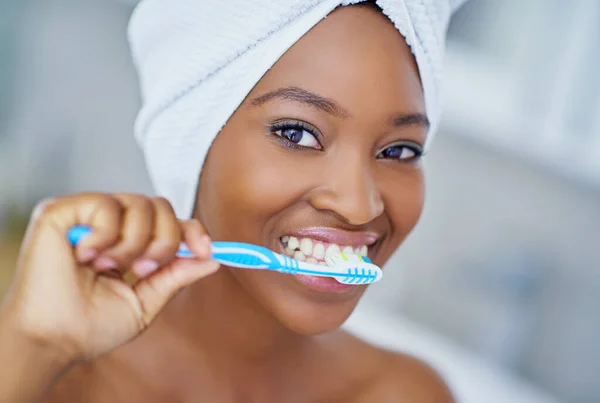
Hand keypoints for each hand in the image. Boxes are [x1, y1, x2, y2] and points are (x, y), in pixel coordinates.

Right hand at [1, 193, 218, 362]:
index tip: (206, 250)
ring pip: (139, 203)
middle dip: (165, 240)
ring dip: (134, 243)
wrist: (54, 340)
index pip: (170, 221)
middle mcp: (111, 224)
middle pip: (161, 207)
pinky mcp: (63, 210)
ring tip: (109, 267)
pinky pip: (107, 205)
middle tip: (143, 270)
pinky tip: (87, 257)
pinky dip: (106, 235)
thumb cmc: (92, 326)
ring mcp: (88, 215)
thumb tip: (212, 259)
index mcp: (130, 243)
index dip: (192, 231)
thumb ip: (176, 276)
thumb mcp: (146, 301)